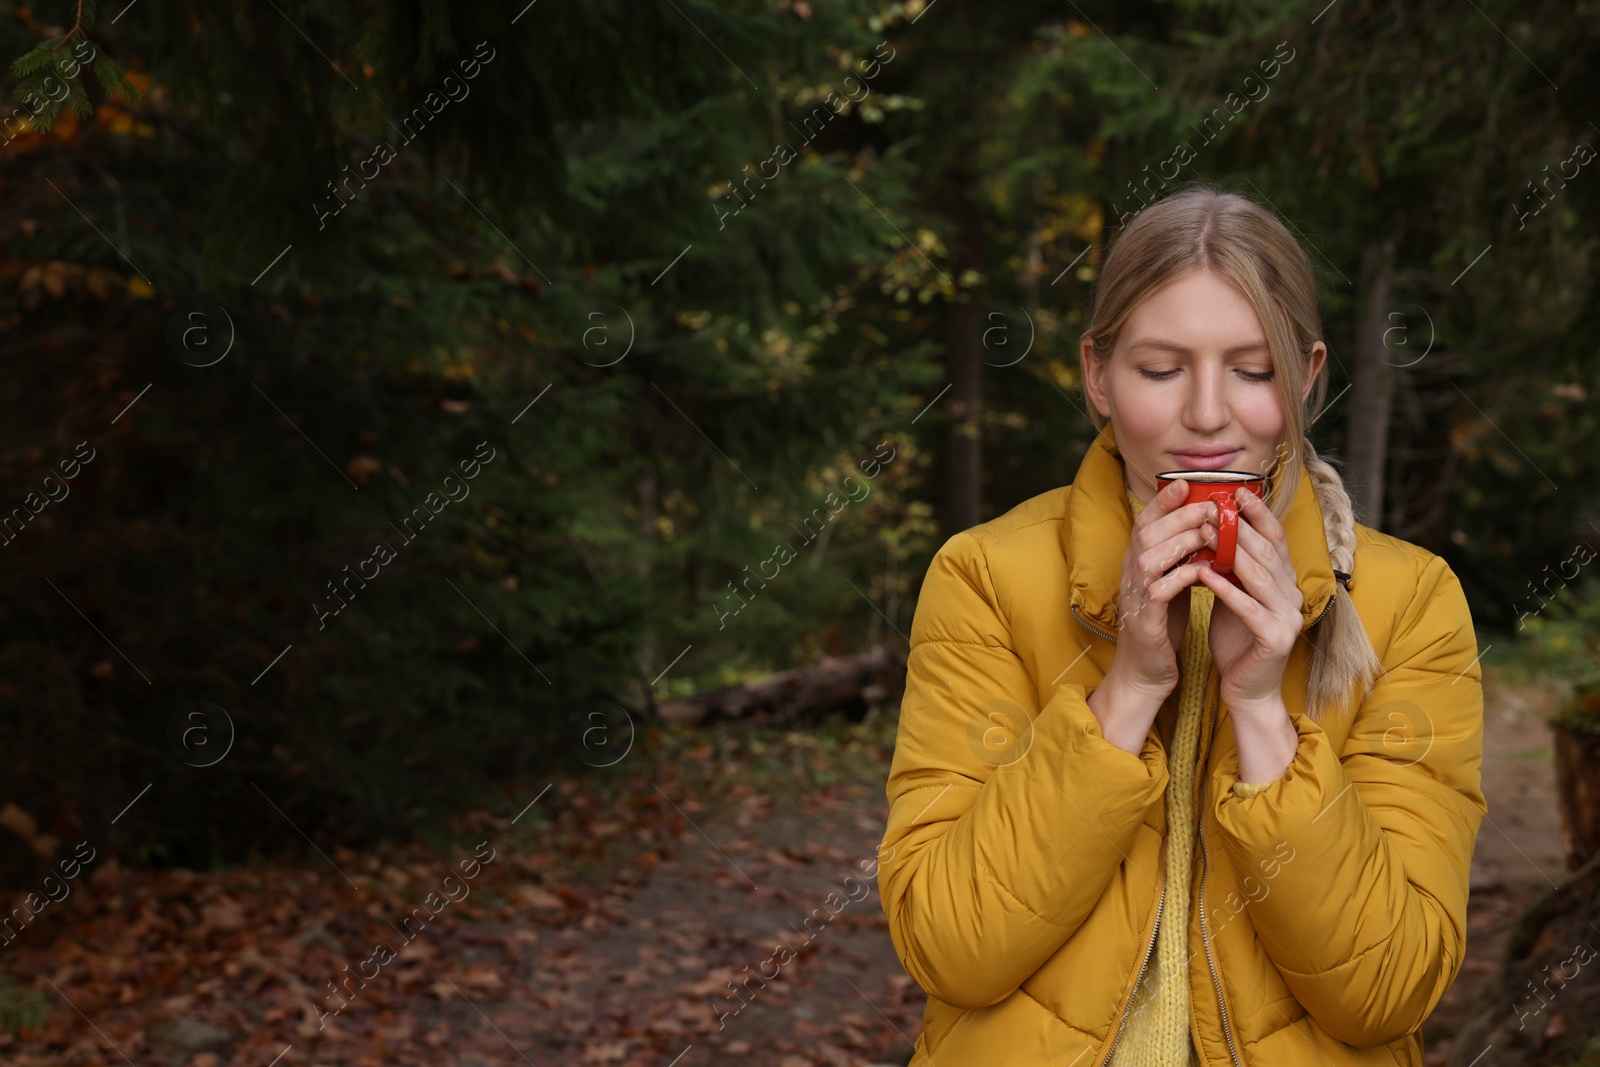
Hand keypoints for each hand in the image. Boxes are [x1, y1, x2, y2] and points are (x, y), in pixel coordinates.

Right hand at [1105, 477, 1218, 699]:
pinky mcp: (1144, 619)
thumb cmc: (1164, 623)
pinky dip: (1182, 577)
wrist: (1145, 670)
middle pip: (1147, 532)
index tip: (1185, 483)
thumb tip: (1207, 526)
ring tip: (1210, 533)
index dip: (1162, 501)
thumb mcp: (1172, 581)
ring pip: (1151, 556)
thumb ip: (1182, 556)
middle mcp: (1130, 573)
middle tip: (1210, 506)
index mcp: (1136, 561)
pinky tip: (1204, 570)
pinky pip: (1159, 590)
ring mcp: (1134, 595)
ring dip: (1182, 542)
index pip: (1145, 521)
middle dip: (1179, 516)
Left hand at [1195, 486, 1304, 709]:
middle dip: (1238, 525)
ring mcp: (1288, 617)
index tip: (1236, 490)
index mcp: (1286, 582)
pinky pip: (1248, 607)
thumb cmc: (1237, 639)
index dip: (1258, 513)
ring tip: (1205, 529)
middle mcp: (1293, 594)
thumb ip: (1232, 567)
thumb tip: (1213, 529)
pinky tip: (1205, 574)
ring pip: (1259, 574)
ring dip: (1231, 549)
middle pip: (1267, 551)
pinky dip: (1226, 588)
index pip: (1275, 538)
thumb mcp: (1234, 595)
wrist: (1247, 689)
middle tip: (1212, 504)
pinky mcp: (1275, 638)